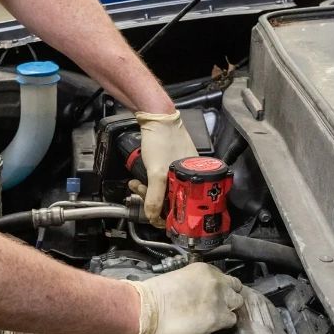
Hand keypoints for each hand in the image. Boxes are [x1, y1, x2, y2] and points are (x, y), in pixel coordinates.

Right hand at [125, 262, 251, 333]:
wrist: (148, 308)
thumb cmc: (156, 293)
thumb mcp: (180, 277)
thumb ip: (197, 281)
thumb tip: (203, 291)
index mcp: (205, 269)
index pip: (224, 276)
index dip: (221, 286)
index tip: (215, 293)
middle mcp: (216, 281)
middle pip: (236, 287)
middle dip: (229, 295)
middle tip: (219, 304)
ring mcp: (219, 300)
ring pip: (238, 303)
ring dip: (229, 308)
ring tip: (216, 314)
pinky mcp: (218, 318)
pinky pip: (232, 320)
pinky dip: (225, 323)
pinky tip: (213, 324)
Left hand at [134, 108, 197, 225]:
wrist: (155, 117)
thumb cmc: (162, 138)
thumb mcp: (156, 173)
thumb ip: (155, 196)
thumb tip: (153, 216)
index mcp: (196, 179)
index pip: (186, 206)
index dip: (168, 214)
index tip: (155, 216)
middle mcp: (191, 175)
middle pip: (173, 200)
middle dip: (153, 200)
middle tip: (142, 195)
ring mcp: (180, 169)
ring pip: (164, 191)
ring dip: (148, 192)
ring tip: (137, 186)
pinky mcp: (170, 164)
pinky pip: (160, 181)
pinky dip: (148, 183)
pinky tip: (138, 180)